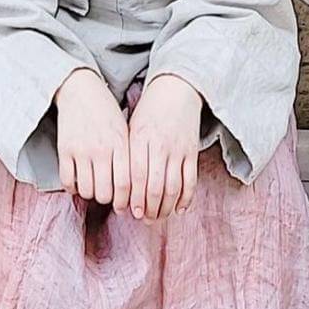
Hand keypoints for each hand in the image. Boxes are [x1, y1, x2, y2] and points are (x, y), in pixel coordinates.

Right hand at [54, 68, 130, 210]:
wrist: (80, 89)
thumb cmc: (106, 112)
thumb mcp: (124, 130)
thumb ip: (128, 157)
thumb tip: (131, 190)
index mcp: (120, 144)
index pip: (125, 185)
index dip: (125, 201)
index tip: (124, 206)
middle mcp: (101, 148)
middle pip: (105, 192)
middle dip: (108, 200)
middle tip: (108, 198)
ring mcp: (81, 149)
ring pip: (86, 189)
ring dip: (90, 194)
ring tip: (93, 188)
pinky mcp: (64, 149)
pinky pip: (67, 180)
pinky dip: (72, 187)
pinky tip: (77, 183)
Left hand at [128, 75, 201, 221]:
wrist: (176, 90)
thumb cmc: (148, 111)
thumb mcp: (131, 127)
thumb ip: (126, 153)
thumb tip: (116, 184)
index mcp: (140, 138)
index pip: (135, 175)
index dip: (133, 197)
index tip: (128, 211)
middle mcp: (159, 145)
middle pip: (155, 185)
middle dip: (149, 207)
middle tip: (143, 219)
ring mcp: (178, 149)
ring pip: (173, 187)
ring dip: (166, 207)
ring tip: (158, 217)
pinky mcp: (192, 152)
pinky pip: (190, 181)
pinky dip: (186, 198)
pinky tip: (179, 209)